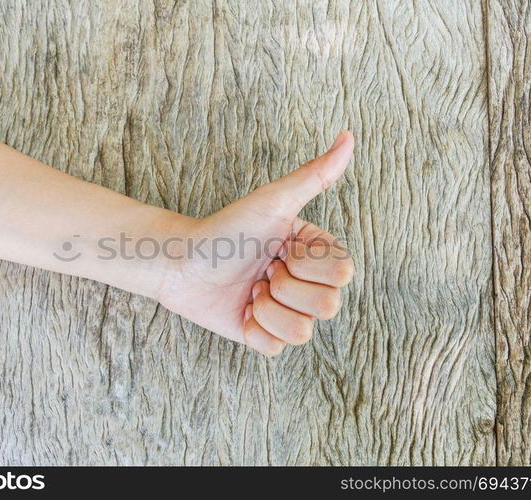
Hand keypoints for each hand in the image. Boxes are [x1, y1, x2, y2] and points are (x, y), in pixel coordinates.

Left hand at [158, 131, 354, 355]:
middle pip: (326, 307)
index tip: (278, 248)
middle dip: (284, 287)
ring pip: (301, 332)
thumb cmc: (226, 227)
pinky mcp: (264, 336)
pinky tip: (241, 309)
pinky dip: (254, 329)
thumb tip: (348, 136)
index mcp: (317, 255)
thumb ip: (314, 175)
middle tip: (261, 270)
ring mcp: (287, 312)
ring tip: (249, 289)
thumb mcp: (272, 201)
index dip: (306, 264)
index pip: (341, 273)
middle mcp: (307, 285)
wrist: (182, 261)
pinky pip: (276, 348)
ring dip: (267, 309)